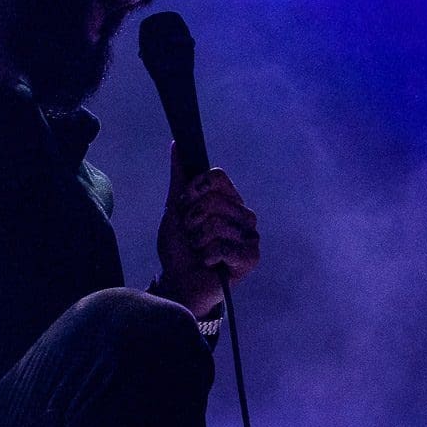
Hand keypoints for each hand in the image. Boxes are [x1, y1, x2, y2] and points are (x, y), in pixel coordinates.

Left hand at [155, 141, 259, 317]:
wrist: (177, 281)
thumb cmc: (179, 247)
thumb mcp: (175, 209)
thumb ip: (179, 178)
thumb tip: (177, 144)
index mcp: (228, 199)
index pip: (218, 176)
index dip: (196, 189)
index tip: (186, 204)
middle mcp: (243, 214)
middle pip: (215, 200)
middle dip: (193, 219)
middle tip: (192, 234)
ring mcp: (250, 235)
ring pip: (217, 223)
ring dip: (198, 240)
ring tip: (200, 249)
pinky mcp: (251, 257)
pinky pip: (224, 246)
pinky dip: (207, 256)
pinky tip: (209, 263)